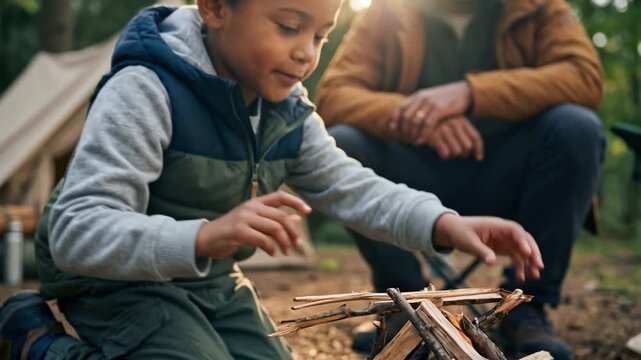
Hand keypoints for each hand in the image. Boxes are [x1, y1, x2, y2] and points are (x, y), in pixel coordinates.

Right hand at [195, 191, 311, 258]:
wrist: (206, 239)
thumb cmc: (232, 231)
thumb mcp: (254, 223)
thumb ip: (273, 220)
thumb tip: (297, 219)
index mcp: (255, 202)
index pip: (280, 196)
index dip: (296, 202)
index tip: (308, 211)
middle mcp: (251, 207)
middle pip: (281, 217)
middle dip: (293, 233)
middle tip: (297, 245)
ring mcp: (244, 218)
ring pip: (274, 228)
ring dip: (285, 242)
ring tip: (286, 252)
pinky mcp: (238, 231)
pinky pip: (263, 239)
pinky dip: (271, 248)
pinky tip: (273, 253)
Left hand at [390, 81, 472, 140]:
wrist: (463, 92)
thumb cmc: (445, 98)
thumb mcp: (430, 98)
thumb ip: (419, 105)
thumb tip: (408, 116)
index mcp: (418, 95)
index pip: (400, 107)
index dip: (394, 119)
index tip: (393, 129)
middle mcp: (422, 98)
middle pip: (406, 117)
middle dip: (404, 130)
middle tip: (405, 140)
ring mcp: (431, 103)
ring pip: (415, 121)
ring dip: (412, 134)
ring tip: (412, 142)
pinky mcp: (440, 109)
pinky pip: (428, 124)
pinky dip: (423, 134)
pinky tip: (421, 141)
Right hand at [420, 116, 483, 160]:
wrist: (416, 119)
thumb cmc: (438, 125)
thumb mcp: (452, 125)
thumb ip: (464, 135)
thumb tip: (477, 156)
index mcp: (461, 120)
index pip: (475, 137)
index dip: (479, 150)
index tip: (478, 159)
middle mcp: (454, 123)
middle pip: (467, 147)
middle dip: (464, 154)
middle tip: (457, 154)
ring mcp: (444, 129)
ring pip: (457, 151)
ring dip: (454, 156)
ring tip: (448, 153)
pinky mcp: (434, 137)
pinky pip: (446, 154)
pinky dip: (445, 157)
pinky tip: (441, 154)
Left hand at [432, 214, 543, 281]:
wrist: (453, 231)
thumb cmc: (460, 233)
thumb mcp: (468, 242)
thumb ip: (481, 251)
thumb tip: (491, 262)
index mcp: (497, 225)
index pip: (515, 231)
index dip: (523, 241)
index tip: (527, 253)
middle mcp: (504, 231)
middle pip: (524, 240)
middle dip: (533, 252)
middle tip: (538, 266)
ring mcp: (504, 239)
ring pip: (522, 250)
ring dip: (530, 262)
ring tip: (535, 275)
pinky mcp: (502, 248)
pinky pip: (515, 257)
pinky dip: (519, 266)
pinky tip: (521, 278)